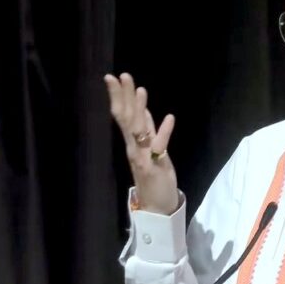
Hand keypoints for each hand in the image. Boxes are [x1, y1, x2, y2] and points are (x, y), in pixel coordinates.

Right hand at [104, 73, 179, 213]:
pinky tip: (169, 117)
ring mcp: (143, 158)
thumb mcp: (152, 149)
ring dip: (140, 109)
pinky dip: (163, 132)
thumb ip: (147, 130)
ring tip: (141, 90)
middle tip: (122, 75)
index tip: (115, 77)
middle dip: (124, 96)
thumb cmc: (155, 178)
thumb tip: (143, 109)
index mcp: (133, 143)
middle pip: (126, 118)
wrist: (158, 208)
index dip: (119, 96)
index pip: (123, 115)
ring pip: (138, 130)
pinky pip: (159, 147)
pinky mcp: (154, 167)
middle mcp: (134, 148)